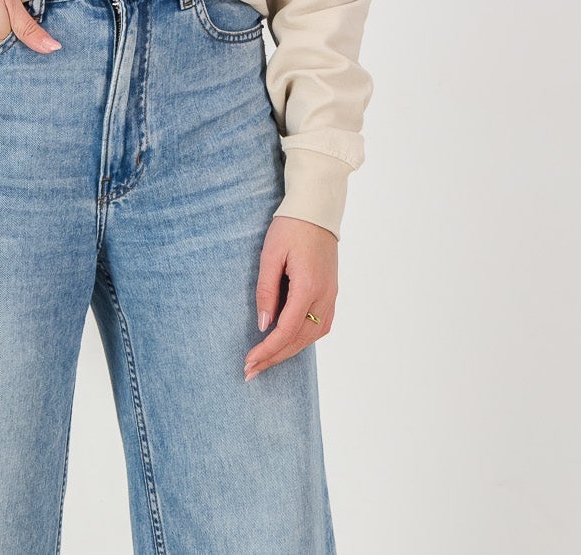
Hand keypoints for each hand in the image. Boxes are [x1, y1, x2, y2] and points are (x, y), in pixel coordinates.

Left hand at [244, 215, 337, 380]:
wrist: (316, 209)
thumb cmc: (290, 227)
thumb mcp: (270, 255)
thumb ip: (266, 291)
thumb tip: (264, 325)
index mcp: (309, 287)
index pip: (287, 330)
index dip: (267, 351)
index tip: (249, 362)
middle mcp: (325, 296)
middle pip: (300, 339)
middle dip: (275, 358)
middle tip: (251, 371)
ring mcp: (331, 295)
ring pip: (312, 335)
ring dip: (289, 350)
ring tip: (266, 360)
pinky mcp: (332, 292)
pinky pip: (320, 325)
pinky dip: (303, 338)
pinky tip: (288, 342)